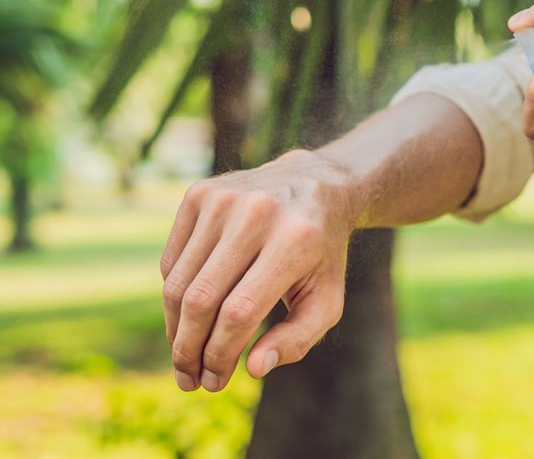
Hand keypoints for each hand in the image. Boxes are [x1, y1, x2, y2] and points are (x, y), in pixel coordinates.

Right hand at [160, 149, 356, 391]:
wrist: (313, 185)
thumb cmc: (321, 255)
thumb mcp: (327, 299)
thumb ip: (298, 338)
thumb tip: (254, 369)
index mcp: (295, 241)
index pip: (240, 312)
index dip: (220, 355)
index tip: (214, 383)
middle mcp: (256, 214)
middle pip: (202, 300)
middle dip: (189, 350)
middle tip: (190, 380)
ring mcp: (223, 199)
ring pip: (179, 283)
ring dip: (175, 330)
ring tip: (184, 358)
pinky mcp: (199, 194)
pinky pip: (172, 261)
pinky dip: (175, 297)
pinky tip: (190, 317)